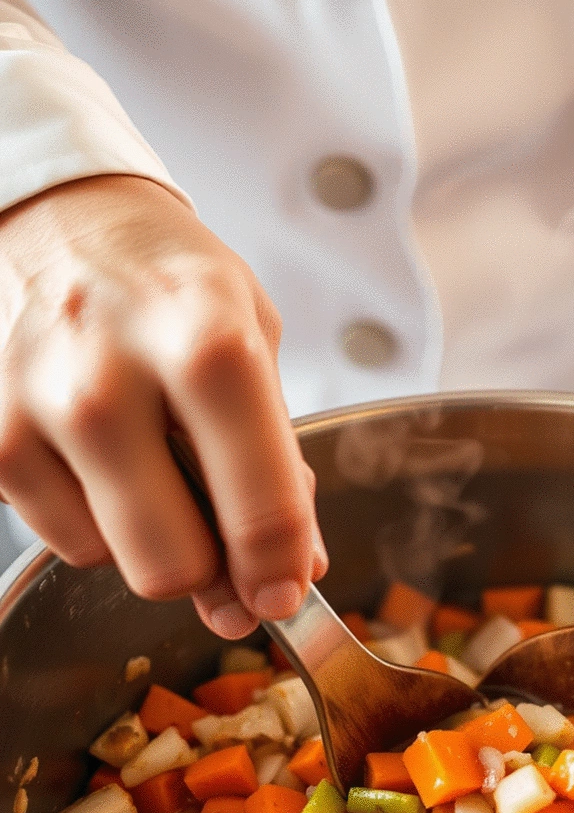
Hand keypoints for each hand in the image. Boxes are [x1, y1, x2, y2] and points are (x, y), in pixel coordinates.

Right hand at [0, 173, 326, 635]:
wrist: (64, 219)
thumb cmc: (171, 283)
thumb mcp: (256, 344)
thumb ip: (280, 463)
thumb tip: (294, 570)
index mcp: (209, 346)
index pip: (261, 506)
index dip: (280, 572)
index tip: (283, 593)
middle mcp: (113, 379)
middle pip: (172, 563)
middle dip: (208, 567)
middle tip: (218, 532)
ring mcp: (39, 409)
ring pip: (110, 561)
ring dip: (145, 536)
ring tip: (149, 461)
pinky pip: (58, 537)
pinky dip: (90, 517)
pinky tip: (99, 456)